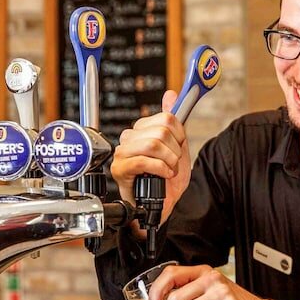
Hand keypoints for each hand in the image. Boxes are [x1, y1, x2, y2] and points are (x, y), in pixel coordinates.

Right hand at [112, 91, 190, 223]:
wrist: (161, 205)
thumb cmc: (165, 179)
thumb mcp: (176, 146)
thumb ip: (173, 121)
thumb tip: (171, 94)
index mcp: (141, 129)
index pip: (166, 118)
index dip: (179, 135)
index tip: (178, 148)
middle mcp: (129, 137)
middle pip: (161, 130)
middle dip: (174, 151)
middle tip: (172, 163)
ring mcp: (122, 152)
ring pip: (153, 143)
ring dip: (168, 160)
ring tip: (167, 170)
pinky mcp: (119, 168)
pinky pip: (144, 161)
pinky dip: (160, 169)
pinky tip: (162, 175)